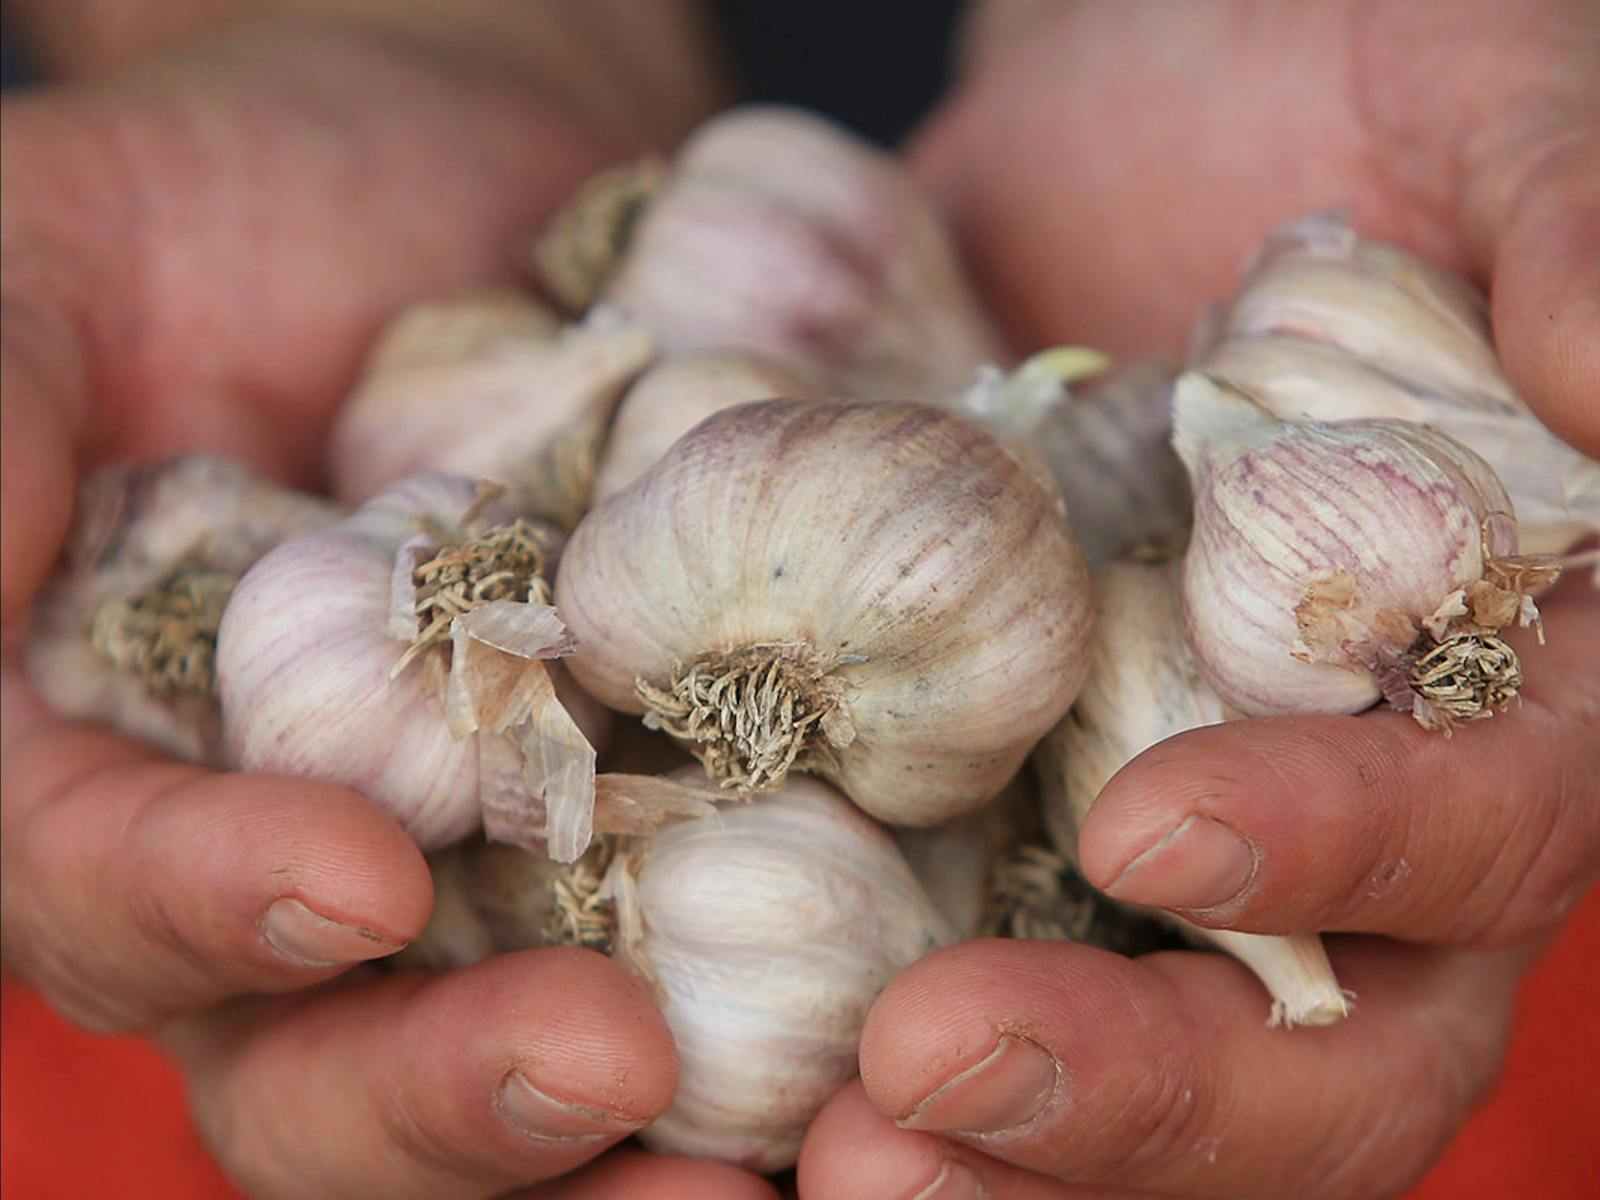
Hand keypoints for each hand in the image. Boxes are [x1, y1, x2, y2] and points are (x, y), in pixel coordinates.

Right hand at [1, 16, 769, 1198]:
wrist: (464, 169)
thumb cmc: (217, 199)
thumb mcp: (33, 276)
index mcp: (111, 769)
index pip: (101, 894)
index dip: (197, 909)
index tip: (355, 876)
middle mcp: (298, 858)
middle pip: (317, 1065)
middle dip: (445, 1092)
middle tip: (603, 1063)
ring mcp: (490, 853)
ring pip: (518, 1061)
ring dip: (625, 1140)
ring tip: (756, 1158)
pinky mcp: (658, 804)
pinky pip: (708, 941)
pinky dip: (785, 1011)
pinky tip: (877, 1036)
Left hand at [797, 2, 1599, 1196]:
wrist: (1125, 74)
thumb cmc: (1337, 61)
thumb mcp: (1482, 96)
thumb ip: (1571, 228)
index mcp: (1499, 671)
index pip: (1482, 832)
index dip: (1352, 851)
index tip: (1167, 834)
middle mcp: (1336, 787)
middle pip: (1299, 1043)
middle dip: (1126, 1091)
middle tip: (916, 1100)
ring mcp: (1145, 798)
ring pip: (1105, 1044)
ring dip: (972, 1135)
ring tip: (808, 1157)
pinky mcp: (982, 774)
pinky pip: (924, 935)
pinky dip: (819, 1009)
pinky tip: (694, 1045)